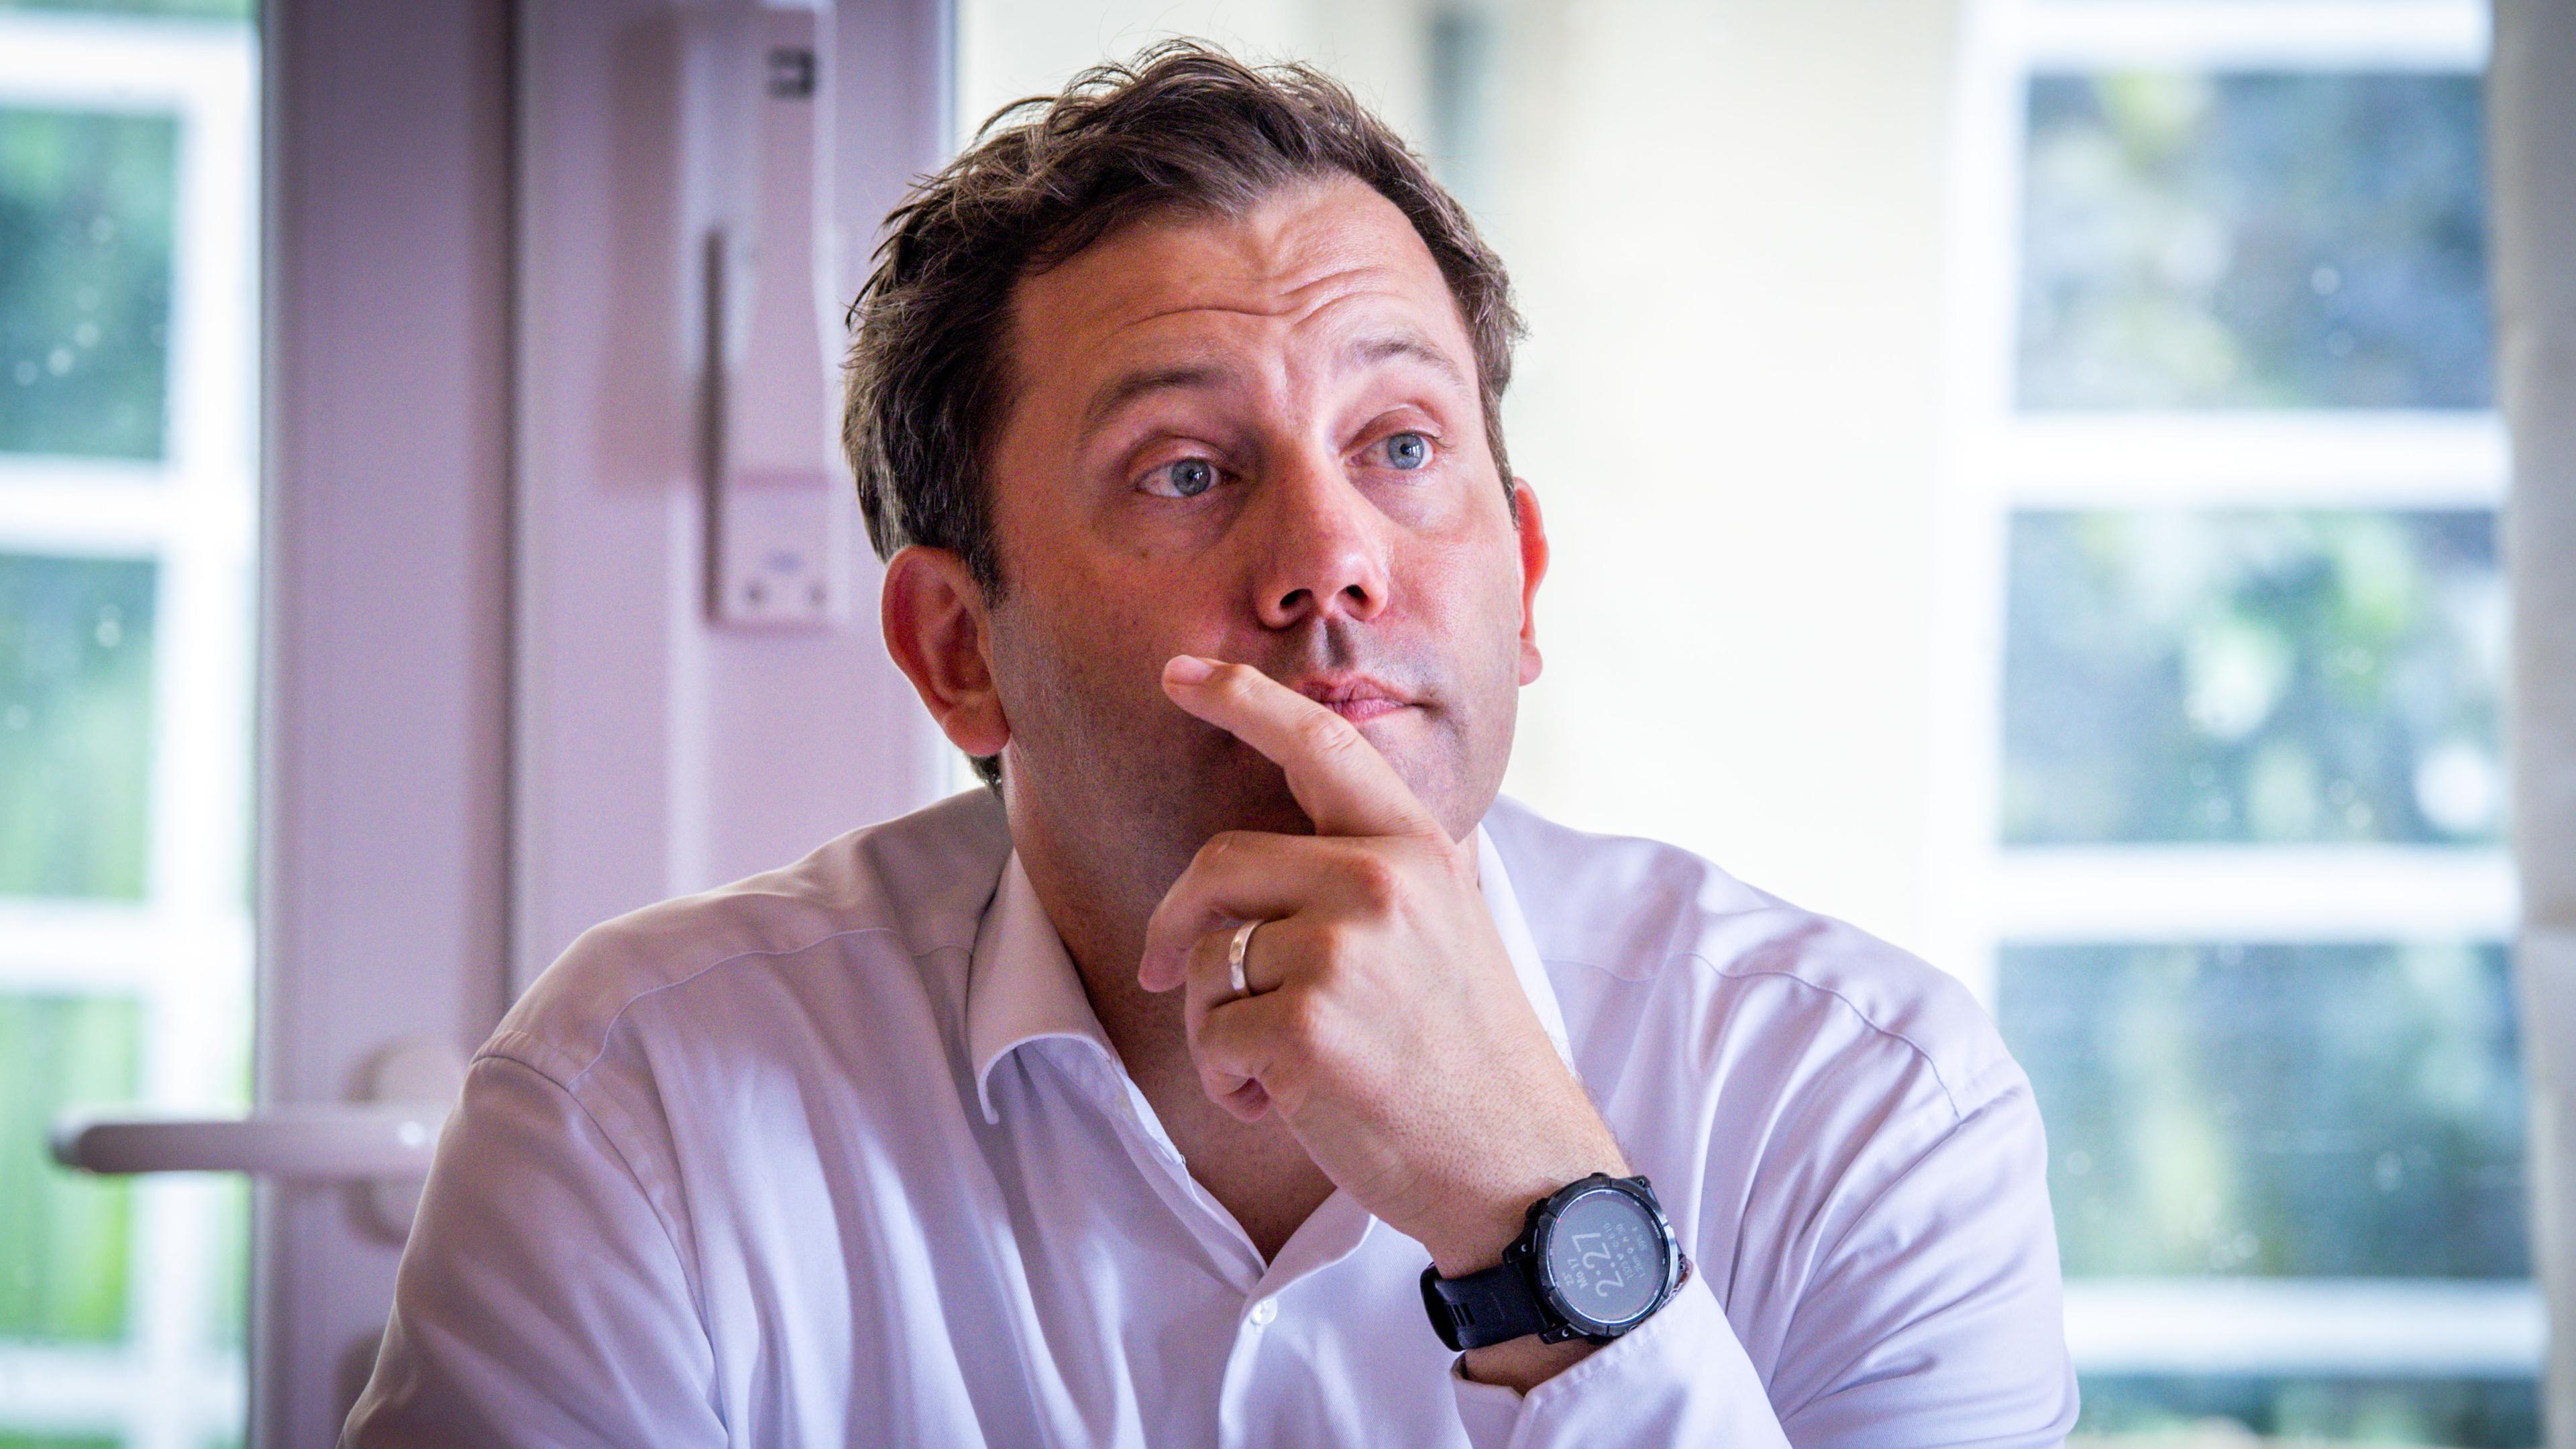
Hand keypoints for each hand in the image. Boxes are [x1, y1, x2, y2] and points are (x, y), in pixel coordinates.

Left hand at [1139, 655, 1629, 1284]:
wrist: (1519, 1165)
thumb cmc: (1467, 1056)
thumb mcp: (1444, 929)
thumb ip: (1368, 875)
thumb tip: (1260, 859)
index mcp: (1416, 847)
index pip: (1318, 745)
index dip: (1240, 698)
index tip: (1178, 670)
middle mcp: (1379, 881)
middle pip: (1218, 864)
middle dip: (1172, 925)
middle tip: (1156, 973)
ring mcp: (1342, 951)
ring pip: (1203, 960)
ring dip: (1216, 1024)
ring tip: (1280, 1068)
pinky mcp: (1306, 1026)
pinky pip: (1210, 1034)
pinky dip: (1229, 1081)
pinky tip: (1287, 1105)